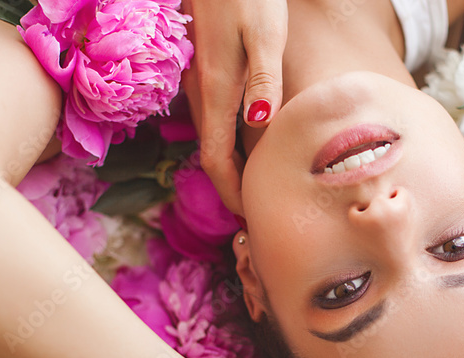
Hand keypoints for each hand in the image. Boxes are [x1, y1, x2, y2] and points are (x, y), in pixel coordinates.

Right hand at [180, 0, 287, 215]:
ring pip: (211, 136)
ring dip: (230, 166)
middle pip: (212, 154)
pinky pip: (214, 118)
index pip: (216, 159)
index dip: (231, 193)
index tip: (249, 217)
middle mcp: (200, 91)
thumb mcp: (264, 33)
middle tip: (257, 212)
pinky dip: (229, 141)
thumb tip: (260, 123)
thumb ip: (263, 79)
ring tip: (257, 187)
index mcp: (215, 90)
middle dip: (232, 188)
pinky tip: (251, 144)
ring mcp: (199, 80)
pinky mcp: (205, 68)